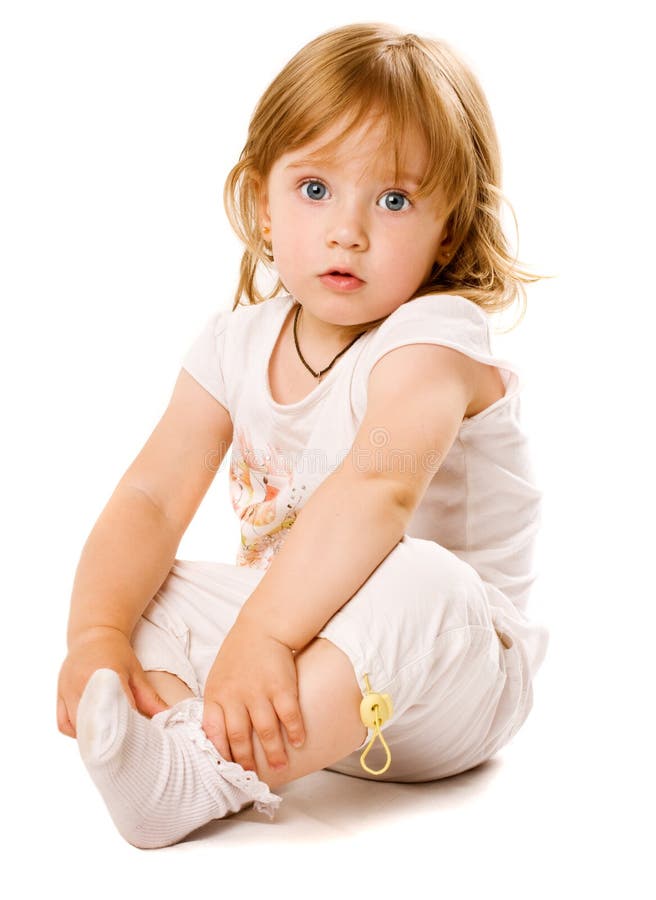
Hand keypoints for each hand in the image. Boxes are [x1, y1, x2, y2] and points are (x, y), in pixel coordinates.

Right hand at [56, 626, 168, 736]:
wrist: (93, 634)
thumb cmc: (117, 653)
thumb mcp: (135, 672)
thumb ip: (150, 697)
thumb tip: (167, 716)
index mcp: (108, 674)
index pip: (118, 712)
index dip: (127, 730)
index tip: (138, 742)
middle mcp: (84, 683)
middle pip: (94, 723)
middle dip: (107, 738)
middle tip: (122, 748)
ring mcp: (68, 689)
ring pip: (77, 726)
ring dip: (91, 737)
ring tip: (106, 744)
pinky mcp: (59, 693)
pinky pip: (63, 723)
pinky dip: (76, 732)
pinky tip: (89, 732)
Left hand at [202, 617, 305, 774]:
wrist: (262, 627)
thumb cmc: (239, 655)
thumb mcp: (217, 678)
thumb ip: (217, 705)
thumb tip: (216, 738)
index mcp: (216, 695)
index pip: (213, 732)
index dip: (220, 754)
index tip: (227, 769)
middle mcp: (235, 696)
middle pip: (238, 736)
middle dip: (246, 761)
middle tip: (253, 776)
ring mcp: (259, 691)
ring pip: (265, 731)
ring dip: (273, 752)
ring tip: (279, 766)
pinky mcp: (281, 686)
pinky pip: (289, 715)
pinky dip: (295, 731)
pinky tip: (299, 742)